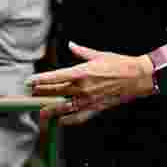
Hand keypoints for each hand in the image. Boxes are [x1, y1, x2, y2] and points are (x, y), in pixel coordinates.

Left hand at [28, 42, 151, 124]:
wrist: (136, 77)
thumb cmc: (120, 64)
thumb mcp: (99, 55)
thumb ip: (81, 52)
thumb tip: (71, 45)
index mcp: (82, 72)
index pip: (56, 77)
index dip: (40, 80)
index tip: (29, 82)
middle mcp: (83, 87)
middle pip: (56, 92)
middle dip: (42, 93)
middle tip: (32, 93)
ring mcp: (88, 99)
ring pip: (64, 107)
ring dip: (51, 109)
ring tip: (41, 111)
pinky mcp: (95, 107)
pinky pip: (78, 117)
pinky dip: (68, 120)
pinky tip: (61, 121)